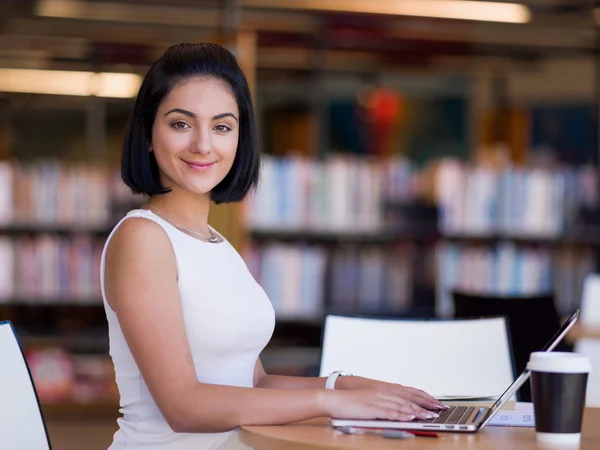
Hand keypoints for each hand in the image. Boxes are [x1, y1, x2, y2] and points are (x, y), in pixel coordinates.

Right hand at [320, 387, 440, 421]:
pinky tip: (410, 418)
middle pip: (409, 398)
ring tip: (428, 416)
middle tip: (439, 409)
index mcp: (385, 390)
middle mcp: (384, 393)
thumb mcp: (371, 399)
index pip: (409, 393)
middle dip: (425, 404)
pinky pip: (389, 412)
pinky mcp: (373, 408)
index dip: (424, 397)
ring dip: (417, 411)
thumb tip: (399, 410)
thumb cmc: (352, 402)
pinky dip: (401, 415)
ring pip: (402, 405)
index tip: (436, 403)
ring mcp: (378, 400)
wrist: (335, 399)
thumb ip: (385, 402)